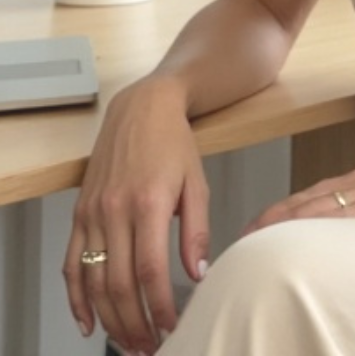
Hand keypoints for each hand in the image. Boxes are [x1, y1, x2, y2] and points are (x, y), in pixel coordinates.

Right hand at [63, 78, 209, 354]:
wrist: (142, 107)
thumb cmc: (173, 142)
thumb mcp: (197, 182)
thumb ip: (196, 230)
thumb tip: (197, 274)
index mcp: (148, 203)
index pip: (150, 271)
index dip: (160, 306)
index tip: (173, 326)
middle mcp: (114, 210)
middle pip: (118, 284)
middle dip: (134, 323)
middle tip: (149, 346)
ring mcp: (92, 213)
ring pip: (93, 280)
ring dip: (108, 318)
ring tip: (126, 341)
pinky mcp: (79, 213)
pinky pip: (71, 263)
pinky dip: (76, 297)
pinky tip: (88, 320)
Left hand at [245, 166, 354, 234]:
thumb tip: (343, 247)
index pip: (308, 200)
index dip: (276, 216)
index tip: (249, 235)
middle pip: (305, 200)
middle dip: (271, 220)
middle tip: (240, 242)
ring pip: (321, 204)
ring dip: (287, 221)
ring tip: (257, 240)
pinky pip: (353, 213)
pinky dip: (324, 221)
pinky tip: (307, 233)